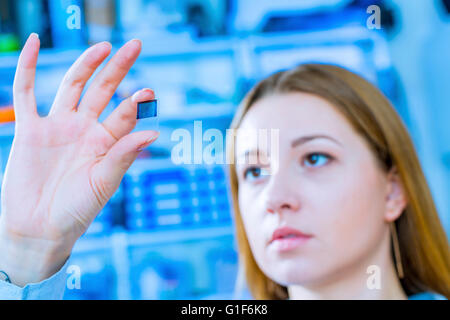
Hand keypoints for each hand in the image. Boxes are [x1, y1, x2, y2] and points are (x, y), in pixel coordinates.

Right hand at [0, 33, 158, 286]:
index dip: (136, 102)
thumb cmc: (77, 210)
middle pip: (103, 90)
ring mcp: (58, 126)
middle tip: (136, 45)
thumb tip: (155, 132)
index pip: (124, 114)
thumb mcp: (104, 182)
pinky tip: (33, 42)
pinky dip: (26, 67)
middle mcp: (85, 129)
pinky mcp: (30, 129)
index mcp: (106, 143)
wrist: (39, 228)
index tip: (149, 92)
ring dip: (86, 64)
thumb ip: (124, 154)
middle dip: (118, 68)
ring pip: (72, 85)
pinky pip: (24, 92)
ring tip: (104, 46)